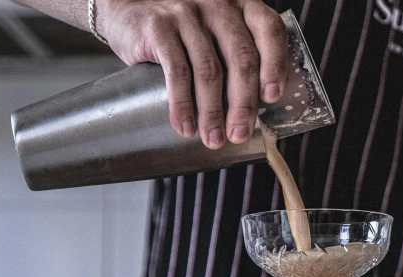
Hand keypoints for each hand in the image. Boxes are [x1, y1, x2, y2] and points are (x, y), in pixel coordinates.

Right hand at [98, 0, 287, 148]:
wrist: (128, 14)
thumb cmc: (181, 32)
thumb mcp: (215, 34)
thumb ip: (237, 56)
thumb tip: (257, 108)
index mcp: (241, 6)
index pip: (269, 30)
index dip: (275, 65)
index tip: (272, 97)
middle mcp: (218, 6)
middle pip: (241, 57)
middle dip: (243, 103)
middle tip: (240, 133)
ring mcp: (187, 14)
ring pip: (209, 69)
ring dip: (212, 112)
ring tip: (213, 138)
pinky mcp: (159, 28)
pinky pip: (176, 71)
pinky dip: (182, 104)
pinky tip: (185, 126)